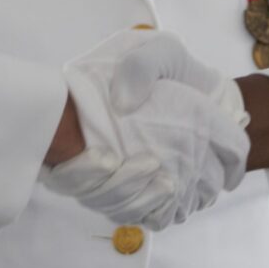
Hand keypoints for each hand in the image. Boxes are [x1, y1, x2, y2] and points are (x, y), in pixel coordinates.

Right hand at [40, 29, 249, 228]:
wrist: (208, 92)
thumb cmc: (176, 69)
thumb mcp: (161, 51)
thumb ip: (140, 66)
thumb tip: (122, 103)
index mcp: (83, 118)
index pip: (60, 160)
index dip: (76, 171)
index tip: (109, 159)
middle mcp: (90, 152)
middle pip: (85, 192)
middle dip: (115, 188)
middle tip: (150, 165)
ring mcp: (115, 177)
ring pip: (111, 207)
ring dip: (137, 201)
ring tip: (168, 183)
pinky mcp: (142, 192)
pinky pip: (140, 216)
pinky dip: (153, 212)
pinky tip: (172, 197)